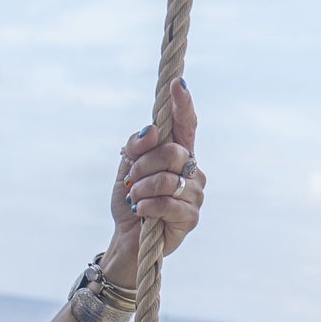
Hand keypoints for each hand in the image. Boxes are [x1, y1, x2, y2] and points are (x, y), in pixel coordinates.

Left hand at [104, 76, 202, 276]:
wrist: (125, 237)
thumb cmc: (129, 199)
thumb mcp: (125, 167)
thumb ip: (136, 146)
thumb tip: (152, 130)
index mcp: (179, 153)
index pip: (186, 124)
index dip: (183, 104)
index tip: (176, 84)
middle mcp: (192, 170)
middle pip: (172, 151)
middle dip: (142, 165)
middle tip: (129, 180)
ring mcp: (194, 194)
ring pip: (167, 178)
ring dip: (141, 189)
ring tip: (133, 198)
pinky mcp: (191, 217)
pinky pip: (168, 203)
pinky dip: (147, 206)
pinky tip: (141, 212)